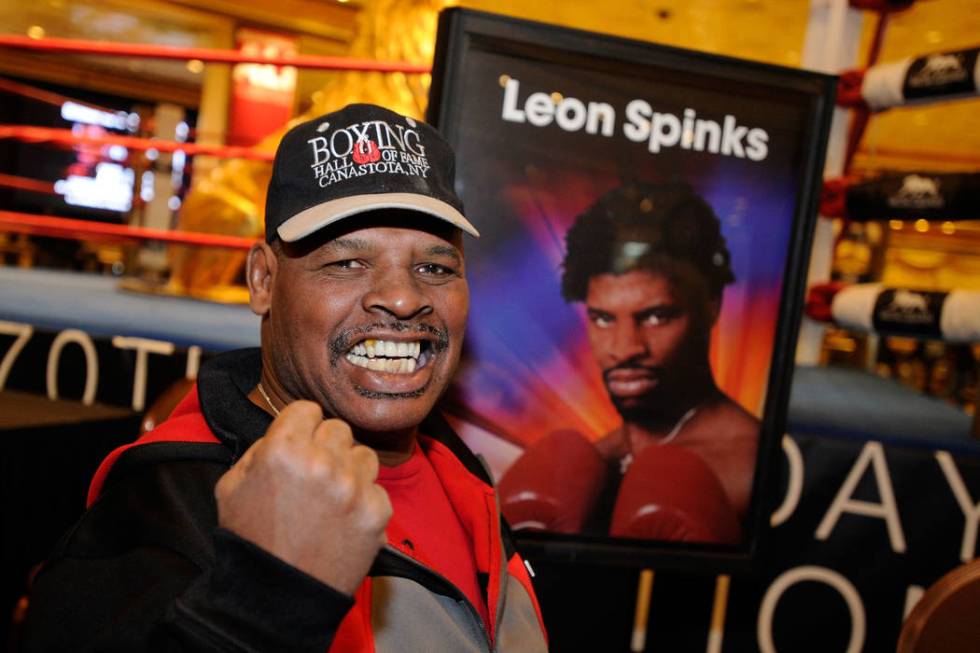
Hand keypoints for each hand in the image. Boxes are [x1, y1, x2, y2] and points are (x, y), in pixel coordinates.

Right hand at [215, 401, 391, 594]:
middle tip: (315, 475)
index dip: (301, 426)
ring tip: (332, 497)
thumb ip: (259, 450)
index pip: (307, 409)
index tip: (301, 442)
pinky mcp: (376, 513)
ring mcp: (353, 488)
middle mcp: (322, 462)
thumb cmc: (251, 540)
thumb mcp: (231, 486)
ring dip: (350, 471)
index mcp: (283, 449)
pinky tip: (344, 520)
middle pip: (338, 429)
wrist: (277, 597)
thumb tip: (286, 433)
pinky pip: (378, 490)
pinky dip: (364, 503)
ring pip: (364, 455)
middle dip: (326, 447)